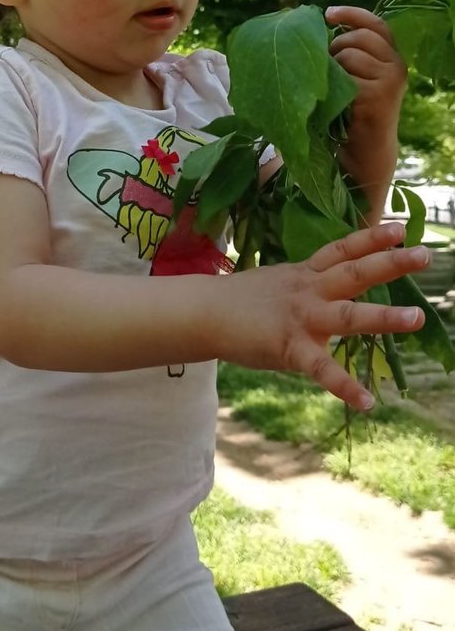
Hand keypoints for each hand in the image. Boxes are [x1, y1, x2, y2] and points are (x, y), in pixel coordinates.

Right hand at [215, 222, 427, 410]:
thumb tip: (332, 281)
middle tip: (426, 256)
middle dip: (391, 263)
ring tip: (416, 318)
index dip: (372, 237)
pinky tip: (369, 402)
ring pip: (347, 315)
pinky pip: (321, 369)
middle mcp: (308, 290)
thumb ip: (309, 281)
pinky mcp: (288, 347)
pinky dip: (345, 387)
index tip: (401, 228)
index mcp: (306, 273)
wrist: (204, 313)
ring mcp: (300, 317)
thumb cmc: (243, 300)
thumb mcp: (281, 281)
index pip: (344, 249)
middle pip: (354, 272)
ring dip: (384, 316)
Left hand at [325, 5, 406, 132]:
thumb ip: (353, 54)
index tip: (328, 14)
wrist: (366, 151)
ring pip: (349, 56)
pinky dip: (335, 87)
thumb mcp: (358, 77)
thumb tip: (325, 28)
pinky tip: (336, 101)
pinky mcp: (378, 96)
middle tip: (328, 67)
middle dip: (335, 47)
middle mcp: (397, 66)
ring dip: (333, 68)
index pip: (375, 24)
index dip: (351, 14)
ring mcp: (390, 81)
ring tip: (333, 88)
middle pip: (357, 38)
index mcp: (392, 57)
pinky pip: (346, 78)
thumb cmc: (354, 112)